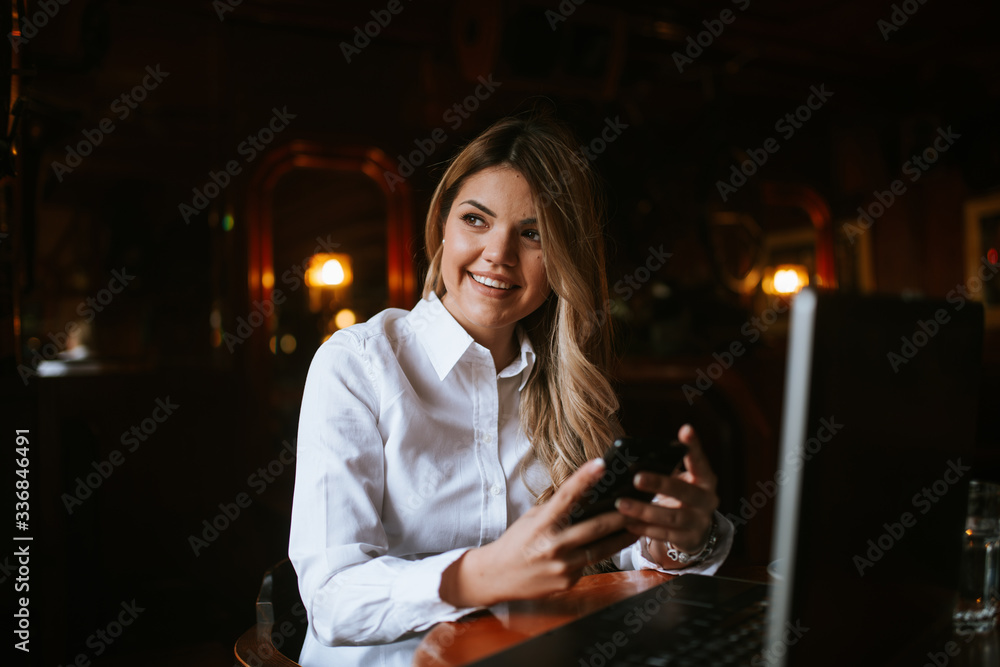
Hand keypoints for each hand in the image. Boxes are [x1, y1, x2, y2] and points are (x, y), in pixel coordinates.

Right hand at [440, 459, 638, 607]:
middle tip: (639, 505)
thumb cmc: (517, 542)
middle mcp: (553, 544)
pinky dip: (599, 555)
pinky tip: (610, 547)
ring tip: (638, 527)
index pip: (567, 495)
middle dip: (621, 516)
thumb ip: (557, 510)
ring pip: (602, 549)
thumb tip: (585, 495)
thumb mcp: (533, 518)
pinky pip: (589, 564)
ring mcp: (562, 565)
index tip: (601, 464)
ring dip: (622, 537)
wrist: (498, 576)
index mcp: (542, 523)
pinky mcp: (568, 581)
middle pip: (596, 527)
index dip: (584, 478)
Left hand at [613, 424, 718, 567]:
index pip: (700, 461)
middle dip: (659, 484)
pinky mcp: (688, 540)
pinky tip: (627, 522)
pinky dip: (644, 529)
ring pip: (671, 517)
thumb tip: (635, 451)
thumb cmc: (682, 496)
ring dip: (644, 510)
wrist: (696, 530)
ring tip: (621, 503)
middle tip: (637, 478)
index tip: (685, 430)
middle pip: (684, 491)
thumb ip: (669, 467)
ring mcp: (699, 522)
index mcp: (705, 479)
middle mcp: (707, 500)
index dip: (694, 447)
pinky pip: (664, 535)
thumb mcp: (682, 479)